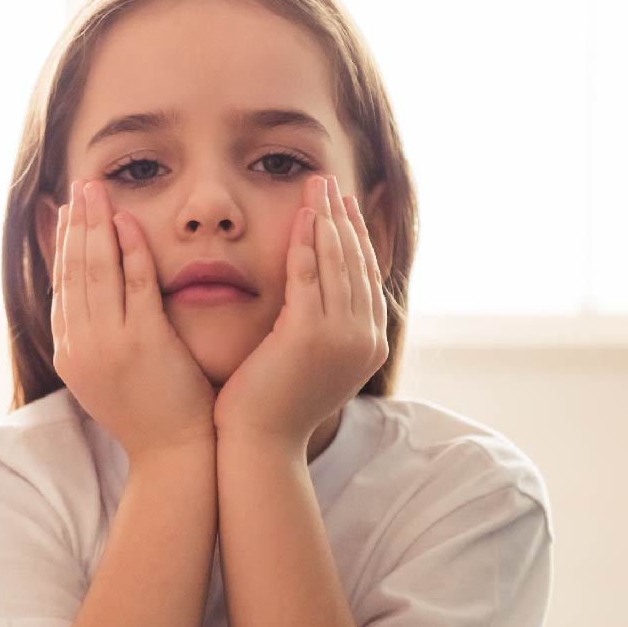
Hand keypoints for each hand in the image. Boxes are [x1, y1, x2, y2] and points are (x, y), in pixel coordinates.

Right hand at [52, 179, 216, 462]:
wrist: (173, 455)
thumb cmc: (151, 415)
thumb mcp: (108, 375)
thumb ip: (97, 337)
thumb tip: (92, 301)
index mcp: (68, 353)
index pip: (61, 287)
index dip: (62, 246)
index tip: (67, 213)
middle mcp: (81, 346)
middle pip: (74, 272)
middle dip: (76, 225)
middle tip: (81, 188)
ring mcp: (110, 344)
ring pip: (98, 272)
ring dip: (97, 226)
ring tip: (97, 192)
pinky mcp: (143, 342)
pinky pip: (135, 285)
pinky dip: (130, 250)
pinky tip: (128, 223)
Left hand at [214, 174, 388, 452]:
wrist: (259, 444)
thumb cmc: (272, 405)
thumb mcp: (307, 362)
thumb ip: (320, 329)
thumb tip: (317, 302)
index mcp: (368, 344)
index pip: (366, 277)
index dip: (356, 237)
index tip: (344, 206)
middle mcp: (364, 338)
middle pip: (356, 263)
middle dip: (344, 218)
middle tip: (330, 182)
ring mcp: (342, 337)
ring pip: (336, 263)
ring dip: (327, 219)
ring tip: (318, 186)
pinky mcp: (310, 336)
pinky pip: (309, 276)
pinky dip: (306, 242)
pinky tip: (302, 216)